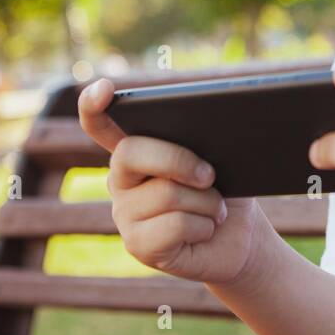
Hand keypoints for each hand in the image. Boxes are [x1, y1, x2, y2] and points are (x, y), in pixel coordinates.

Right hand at [78, 78, 265, 285]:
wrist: (241, 238)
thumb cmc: (227, 191)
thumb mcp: (219, 158)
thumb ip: (201, 141)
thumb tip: (209, 128)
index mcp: (137, 150)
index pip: (100, 124)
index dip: (93, 106)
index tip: (103, 89)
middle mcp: (121, 180)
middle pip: (132, 153)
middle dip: (179, 160)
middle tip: (210, 175)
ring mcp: (124, 213)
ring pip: (167, 193)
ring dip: (207, 202)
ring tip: (217, 210)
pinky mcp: (137, 244)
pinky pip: (175, 225)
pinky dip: (204, 226)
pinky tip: (206, 231)